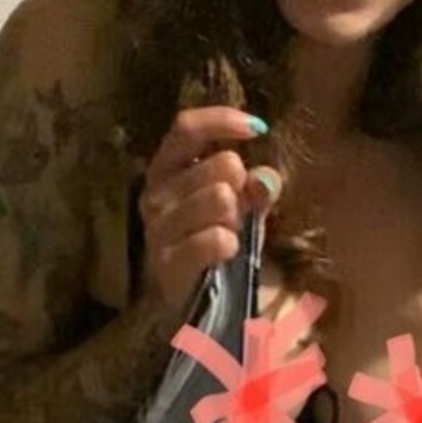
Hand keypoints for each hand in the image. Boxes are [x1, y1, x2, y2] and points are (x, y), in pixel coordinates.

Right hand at [137, 107, 282, 325]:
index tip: (258, 128)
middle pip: (220, 164)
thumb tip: (266, 178)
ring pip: (220, 197)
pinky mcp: (168, 263)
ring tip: (228, 234)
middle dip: (241, 188)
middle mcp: (154, 194)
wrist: (197, 301)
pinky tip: (226, 254)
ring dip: (236, 218)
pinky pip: (216, 238)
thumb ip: (254, 185)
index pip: (186, 128)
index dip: (222, 120)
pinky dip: (230, 245)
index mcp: (165, 170)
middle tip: (236, 214)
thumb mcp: (239, 206)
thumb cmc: (215, 242)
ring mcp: (158, 230)